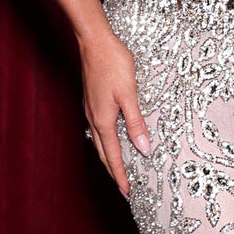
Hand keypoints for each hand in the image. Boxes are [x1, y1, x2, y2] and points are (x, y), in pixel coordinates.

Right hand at [80, 23, 150, 197]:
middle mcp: (94, 119)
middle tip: (123, 188)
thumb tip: (143, 148)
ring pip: (99, 142)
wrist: (94, 41)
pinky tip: (112, 139)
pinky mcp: (92, 101)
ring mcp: (91, 110)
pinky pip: (98, 129)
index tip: (127, 192)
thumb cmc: (113, 64)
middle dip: (113, 171)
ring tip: (118, 169)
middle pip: (103, 153)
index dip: (120, 175)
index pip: (112, 156)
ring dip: (109, 157)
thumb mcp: (129, 94)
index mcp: (103, 120)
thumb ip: (136, 122)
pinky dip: (106, 142)